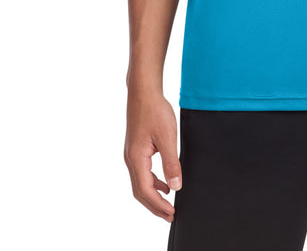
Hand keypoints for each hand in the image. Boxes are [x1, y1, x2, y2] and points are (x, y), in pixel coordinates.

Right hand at [124, 89, 181, 221]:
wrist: (143, 91)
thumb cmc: (154, 111)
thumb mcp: (167, 137)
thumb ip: (171, 163)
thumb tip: (175, 187)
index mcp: (136, 158)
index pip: (146, 191)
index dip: (159, 205)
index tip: (172, 213)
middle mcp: (130, 159)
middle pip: (140, 191)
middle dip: (155, 206)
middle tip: (170, 216)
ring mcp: (131, 154)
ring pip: (140, 182)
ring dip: (153, 195)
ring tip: (168, 203)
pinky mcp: (136, 148)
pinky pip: (142, 172)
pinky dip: (152, 182)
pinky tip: (164, 182)